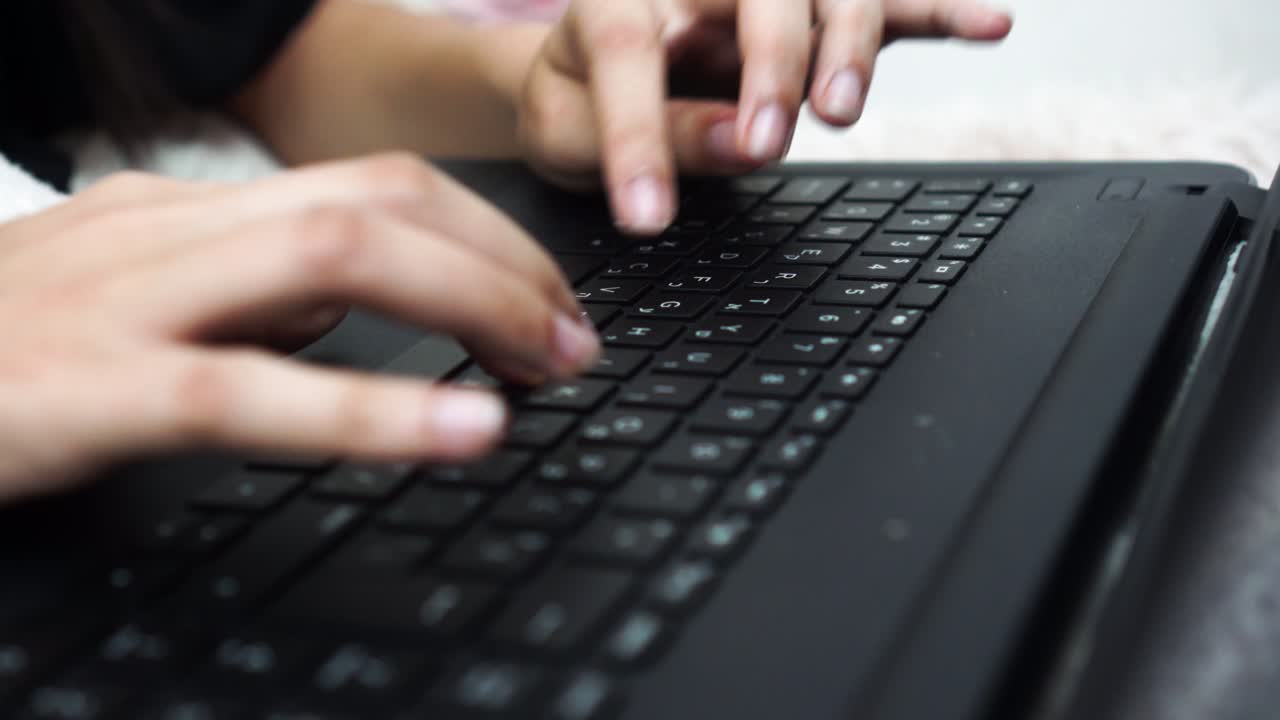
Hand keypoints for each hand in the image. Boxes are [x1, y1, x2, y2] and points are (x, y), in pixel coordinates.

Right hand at [0, 154, 598, 500]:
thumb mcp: (132, 299)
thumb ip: (245, 298)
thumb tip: (352, 317)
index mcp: (186, 211)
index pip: (375, 186)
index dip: (487, 237)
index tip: (549, 300)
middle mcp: (167, 230)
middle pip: (379, 202)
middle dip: (504, 264)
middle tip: (575, 340)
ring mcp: (126, 300)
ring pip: (335, 258)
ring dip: (473, 306)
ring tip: (549, 366)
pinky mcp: (91, 387)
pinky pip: (249, 389)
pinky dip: (374, 407)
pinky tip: (462, 429)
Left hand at [518, 0, 1011, 232]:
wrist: (596, 67)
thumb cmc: (579, 99)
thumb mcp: (570, 133)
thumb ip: (647, 134)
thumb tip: (737, 142)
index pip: (625, 46)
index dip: (640, 133)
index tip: (646, 216)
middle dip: (768, 67)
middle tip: (763, 147)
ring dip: (847, 45)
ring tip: (839, 113)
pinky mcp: (815, 11)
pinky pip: (886, 3)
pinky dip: (937, 12)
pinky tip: (991, 27)